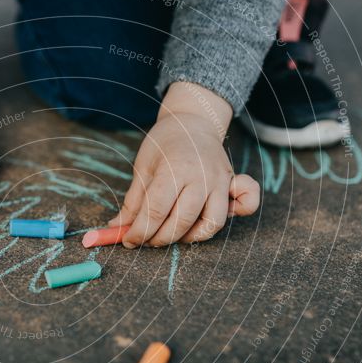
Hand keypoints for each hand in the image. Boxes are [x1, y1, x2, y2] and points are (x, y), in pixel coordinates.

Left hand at [108, 82, 259, 246]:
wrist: (192, 122)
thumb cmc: (163, 144)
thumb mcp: (143, 167)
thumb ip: (133, 202)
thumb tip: (115, 229)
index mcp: (174, 168)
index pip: (155, 211)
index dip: (139, 232)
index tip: (128, 240)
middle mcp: (201, 176)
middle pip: (182, 221)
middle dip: (160, 238)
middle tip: (146, 240)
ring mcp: (221, 180)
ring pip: (212, 223)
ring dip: (190, 237)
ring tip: (172, 234)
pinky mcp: (233, 183)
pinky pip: (246, 204)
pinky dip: (237, 215)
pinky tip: (211, 220)